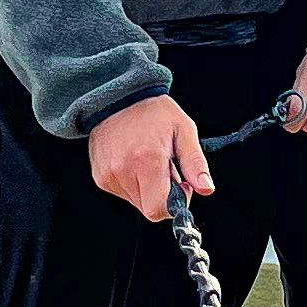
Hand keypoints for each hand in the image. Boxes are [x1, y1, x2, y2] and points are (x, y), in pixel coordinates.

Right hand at [89, 92, 209, 213]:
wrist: (117, 97)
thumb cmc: (153, 112)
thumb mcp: (183, 129)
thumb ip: (195, 163)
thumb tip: (206, 188)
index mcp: (146, 160)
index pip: (158, 209)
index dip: (174, 203)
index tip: (180, 185)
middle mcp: (123, 171)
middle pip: (148, 208)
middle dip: (162, 195)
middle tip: (165, 168)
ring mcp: (108, 175)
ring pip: (136, 202)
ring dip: (147, 189)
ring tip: (148, 160)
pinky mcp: (100, 177)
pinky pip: (123, 193)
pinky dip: (133, 183)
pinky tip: (134, 162)